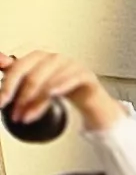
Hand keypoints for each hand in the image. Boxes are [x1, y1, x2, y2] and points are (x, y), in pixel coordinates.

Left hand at [0, 50, 118, 137]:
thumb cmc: (59, 88)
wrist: (89, 96)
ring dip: (37, 104)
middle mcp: (54, 58)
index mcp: (38, 57)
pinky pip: (72, 80)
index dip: (8, 85)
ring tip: (29, 117)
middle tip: (16, 115)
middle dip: (22, 99)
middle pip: (33, 77)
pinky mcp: (86, 75)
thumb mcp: (34, 83)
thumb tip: (0, 60)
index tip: (2, 101)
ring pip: (49, 83)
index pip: (18, 68)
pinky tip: (53, 94)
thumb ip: (15, 73)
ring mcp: (71, 65)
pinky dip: (61, 86)